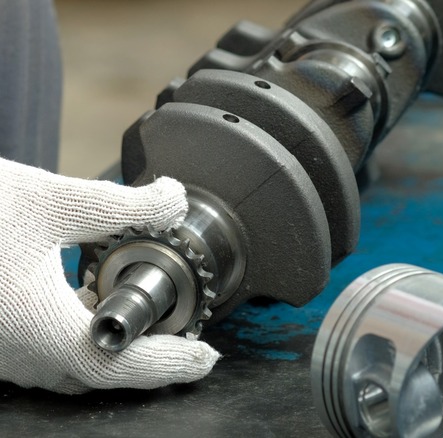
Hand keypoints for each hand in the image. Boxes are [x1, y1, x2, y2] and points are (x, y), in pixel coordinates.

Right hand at [0, 158, 218, 393]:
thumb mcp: (48, 201)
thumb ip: (120, 205)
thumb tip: (171, 201)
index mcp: (38, 329)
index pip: (121, 365)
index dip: (170, 365)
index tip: (205, 358)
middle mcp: (17, 354)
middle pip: (100, 371)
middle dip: (149, 357)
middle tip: (185, 334)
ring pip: (70, 365)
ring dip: (113, 344)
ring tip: (145, 313)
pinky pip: (44, 352)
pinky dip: (78, 334)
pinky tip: (85, 300)